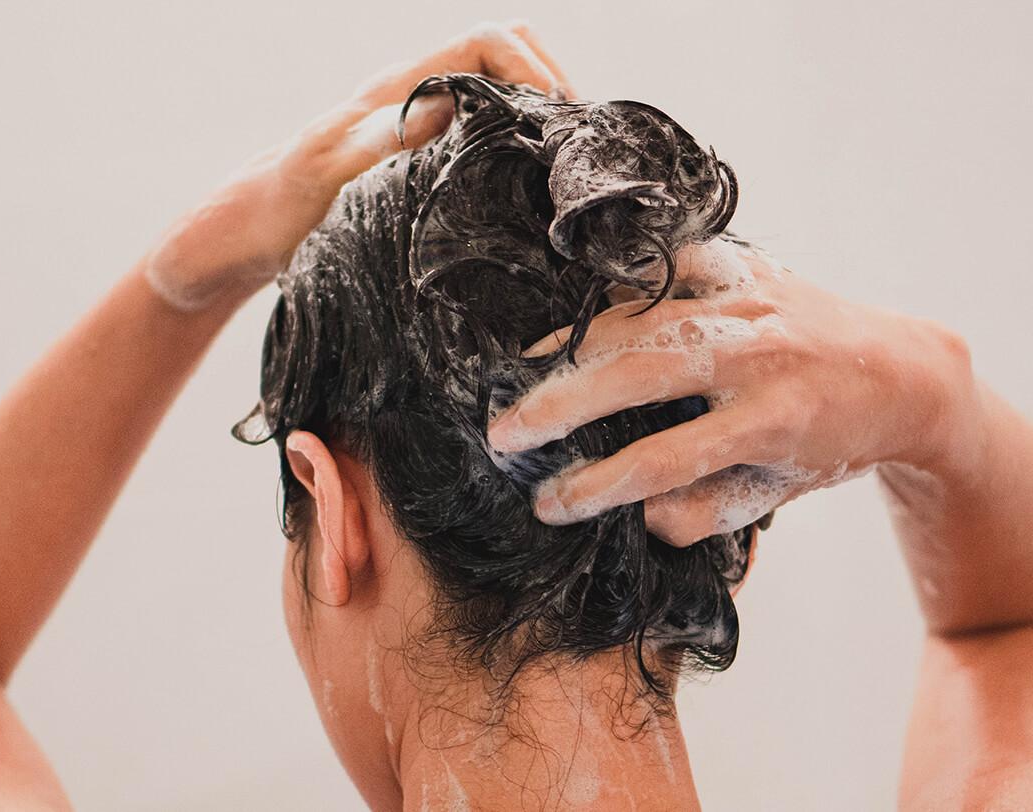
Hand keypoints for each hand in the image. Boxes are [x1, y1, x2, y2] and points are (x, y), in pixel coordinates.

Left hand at [143, 21, 571, 311]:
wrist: (245, 239)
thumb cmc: (277, 210)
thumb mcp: (324, 176)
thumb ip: (379, 140)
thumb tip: (446, 106)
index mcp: (398, 91)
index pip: (486, 41)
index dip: (532, 67)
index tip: (558, 119)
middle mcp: (416, 100)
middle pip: (504, 55)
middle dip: (548, 87)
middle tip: (571, 148)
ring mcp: (421, 130)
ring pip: (498, 95)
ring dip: (535, 118)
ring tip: (558, 169)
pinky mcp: (421, 163)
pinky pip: (482, 135)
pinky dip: (515, 148)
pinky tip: (524, 194)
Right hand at [487, 238, 966, 545]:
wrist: (899, 370)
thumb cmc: (828, 442)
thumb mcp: (778, 493)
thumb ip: (706, 512)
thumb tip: (637, 512)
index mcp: (772, 423)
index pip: (661, 461)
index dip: (595, 488)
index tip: (547, 504)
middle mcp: (758, 356)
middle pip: (636, 378)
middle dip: (558, 408)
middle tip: (503, 434)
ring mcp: (748, 302)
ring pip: (639, 318)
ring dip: (572, 350)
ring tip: (522, 376)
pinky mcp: (743, 267)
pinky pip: (664, 270)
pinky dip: (618, 293)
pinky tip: (580, 322)